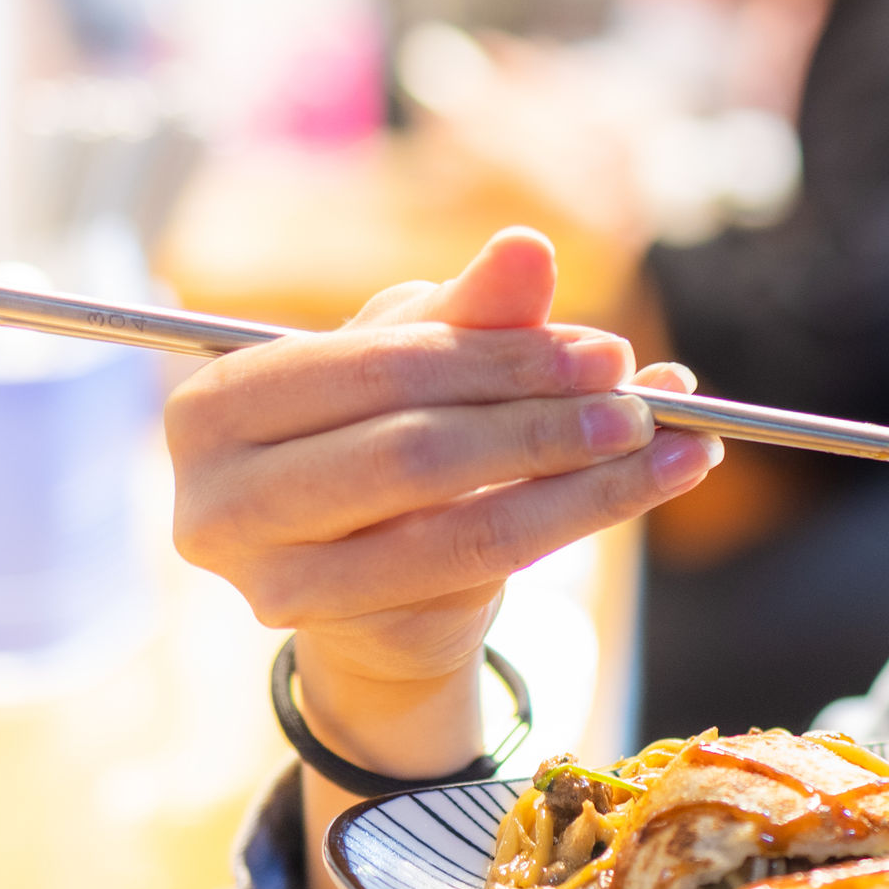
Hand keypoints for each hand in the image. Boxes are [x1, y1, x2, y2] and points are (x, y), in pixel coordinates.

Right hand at [165, 227, 720, 781]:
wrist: (361, 585)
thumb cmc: (376, 436)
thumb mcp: (414, 360)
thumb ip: (470, 311)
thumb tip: (530, 247)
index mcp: (217, 406)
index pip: (376, 370)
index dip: (499, 357)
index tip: (607, 351)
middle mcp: (221, 503)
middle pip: (413, 453)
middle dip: (542, 423)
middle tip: (639, 402)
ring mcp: (275, 586)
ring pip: (459, 527)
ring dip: (583, 483)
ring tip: (672, 446)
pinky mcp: (346, 641)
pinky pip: (482, 578)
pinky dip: (577, 525)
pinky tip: (647, 488)